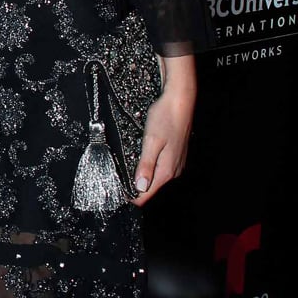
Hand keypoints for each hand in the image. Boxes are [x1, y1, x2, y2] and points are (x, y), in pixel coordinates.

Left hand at [132, 54, 195, 205]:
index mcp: (166, 170)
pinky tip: (140, 161)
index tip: (117, 195)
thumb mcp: (151, 141)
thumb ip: (146, 165)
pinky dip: (149, 168)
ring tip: (124, 175)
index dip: (132, 197)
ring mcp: (176, 163)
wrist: (181, 100)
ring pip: (156, 178)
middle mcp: (174, 170)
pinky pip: (160, 168)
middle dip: (135, 188)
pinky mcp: (175, 155)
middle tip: (116, 184)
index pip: (147, 194)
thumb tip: (141, 187)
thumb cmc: (165, 118)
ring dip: (142, 178)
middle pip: (151, 188)